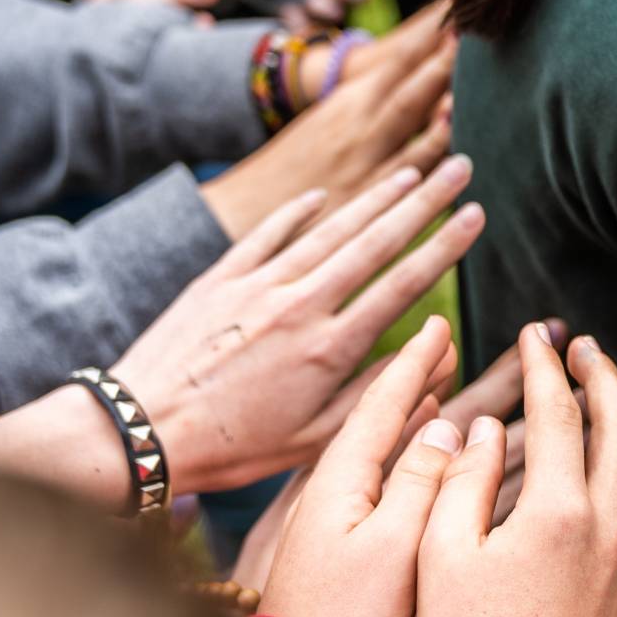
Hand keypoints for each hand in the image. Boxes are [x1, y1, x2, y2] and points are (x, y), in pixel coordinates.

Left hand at [112, 160, 482, 497]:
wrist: (138, 431)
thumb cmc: (232, 449)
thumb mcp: (315, 440)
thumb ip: (378, 392)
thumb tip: (431, 353)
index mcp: (328, 349)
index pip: (403, 283)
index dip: (445, 246)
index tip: (477, 216)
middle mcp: (297, 306)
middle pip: (374, 241)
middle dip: (425, 202)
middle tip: (461, 166)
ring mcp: (255, 286)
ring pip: (327, 229)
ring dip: (373, 197)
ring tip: (411, 171)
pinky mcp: (218, 279)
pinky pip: (267, 233)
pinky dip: (298, 211)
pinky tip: (325, 195)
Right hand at [198, 1, 456, 237]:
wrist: (242, 210)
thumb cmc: (290, 171)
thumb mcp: (325, 125)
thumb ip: (367, 107)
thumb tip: (412, 90)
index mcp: (347, 100)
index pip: (398, 58)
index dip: (431, 32)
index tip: (461, 5)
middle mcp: (358, 124)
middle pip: (411, 84)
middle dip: (446, 54)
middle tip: (481, 23)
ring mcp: (365, 161)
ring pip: (414, 126)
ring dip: (448, 101)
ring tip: (482, 77)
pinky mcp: (367, 200)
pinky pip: (407, 180)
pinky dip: (433, 164)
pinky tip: (463, 157)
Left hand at [254, 320, 465, 616]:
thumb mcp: (394, 545)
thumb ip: (422, 482)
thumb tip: (446, 428)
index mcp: (341, 479)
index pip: (383, 402)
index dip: (415, 362)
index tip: (440, 324)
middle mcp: (330, 486)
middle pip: (381, 415)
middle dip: (418, 377)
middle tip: (448, 342)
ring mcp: (328, 513)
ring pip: (380, 444)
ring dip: (412, 411)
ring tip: (440, 383)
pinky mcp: (332, 540)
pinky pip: (375, 473)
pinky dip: (400, 450)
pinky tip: (413, 450)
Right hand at [414, 325, 616, 616]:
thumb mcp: (441, 550)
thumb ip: (465, 478)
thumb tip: (492, 428)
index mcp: (558, 511)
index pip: (561, 414)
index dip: (546, 367)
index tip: (534, 337)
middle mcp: (609, 527)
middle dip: (605, 376)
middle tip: (584, 348)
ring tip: (612, 397)